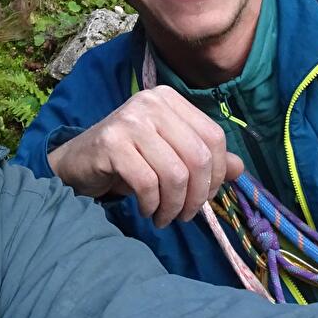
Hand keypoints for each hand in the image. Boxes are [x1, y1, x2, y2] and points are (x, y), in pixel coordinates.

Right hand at [47, 87, 245, 227]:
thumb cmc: (129, 158)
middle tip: (184, 215)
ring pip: (174, 174)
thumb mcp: (169, 154)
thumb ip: (203, 158)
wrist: (79, 162)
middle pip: (197, 157)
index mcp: (170, 100)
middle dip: (196, 196)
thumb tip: (238, 168)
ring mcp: (130, 119)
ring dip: (173, 206)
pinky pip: (147, 183)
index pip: (213, 137)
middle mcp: (151, 102)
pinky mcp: (111, 142)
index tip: (204, 197)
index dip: (216, 174)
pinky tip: (147, 210)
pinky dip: (152, 205)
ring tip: (165, 217)